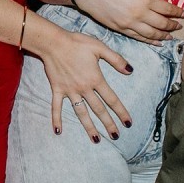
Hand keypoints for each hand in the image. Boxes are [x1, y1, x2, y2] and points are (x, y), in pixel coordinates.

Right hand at [32, 20, 133, 140]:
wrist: (53, 42)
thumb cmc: (77, 43)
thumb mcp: (100, 48)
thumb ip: (116, 60)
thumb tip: (130, 71)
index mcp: (96, 79)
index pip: (112, 99)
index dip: (121, 111)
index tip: (128, 123)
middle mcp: (84, 88)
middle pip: (99, 109)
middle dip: (108, 124)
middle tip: (115, 136)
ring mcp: (70, 91)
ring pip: (81, 112)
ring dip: (89, 127)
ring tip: (96, 139)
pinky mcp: (57, 90)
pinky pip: (56, 107)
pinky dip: (56, 119)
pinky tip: (58, 131)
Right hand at [71, 0, 183, 42]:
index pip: (168, 9)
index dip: (179, 12)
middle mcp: (139, 13)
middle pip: (162, 23)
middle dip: (173, 25)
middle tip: (179, 25)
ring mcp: (129, 24)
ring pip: (153, 34)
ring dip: (164, 35)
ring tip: (170, 35)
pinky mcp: (120, 29)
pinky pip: (140, 38)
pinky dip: (151, 41)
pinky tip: (157, 41)